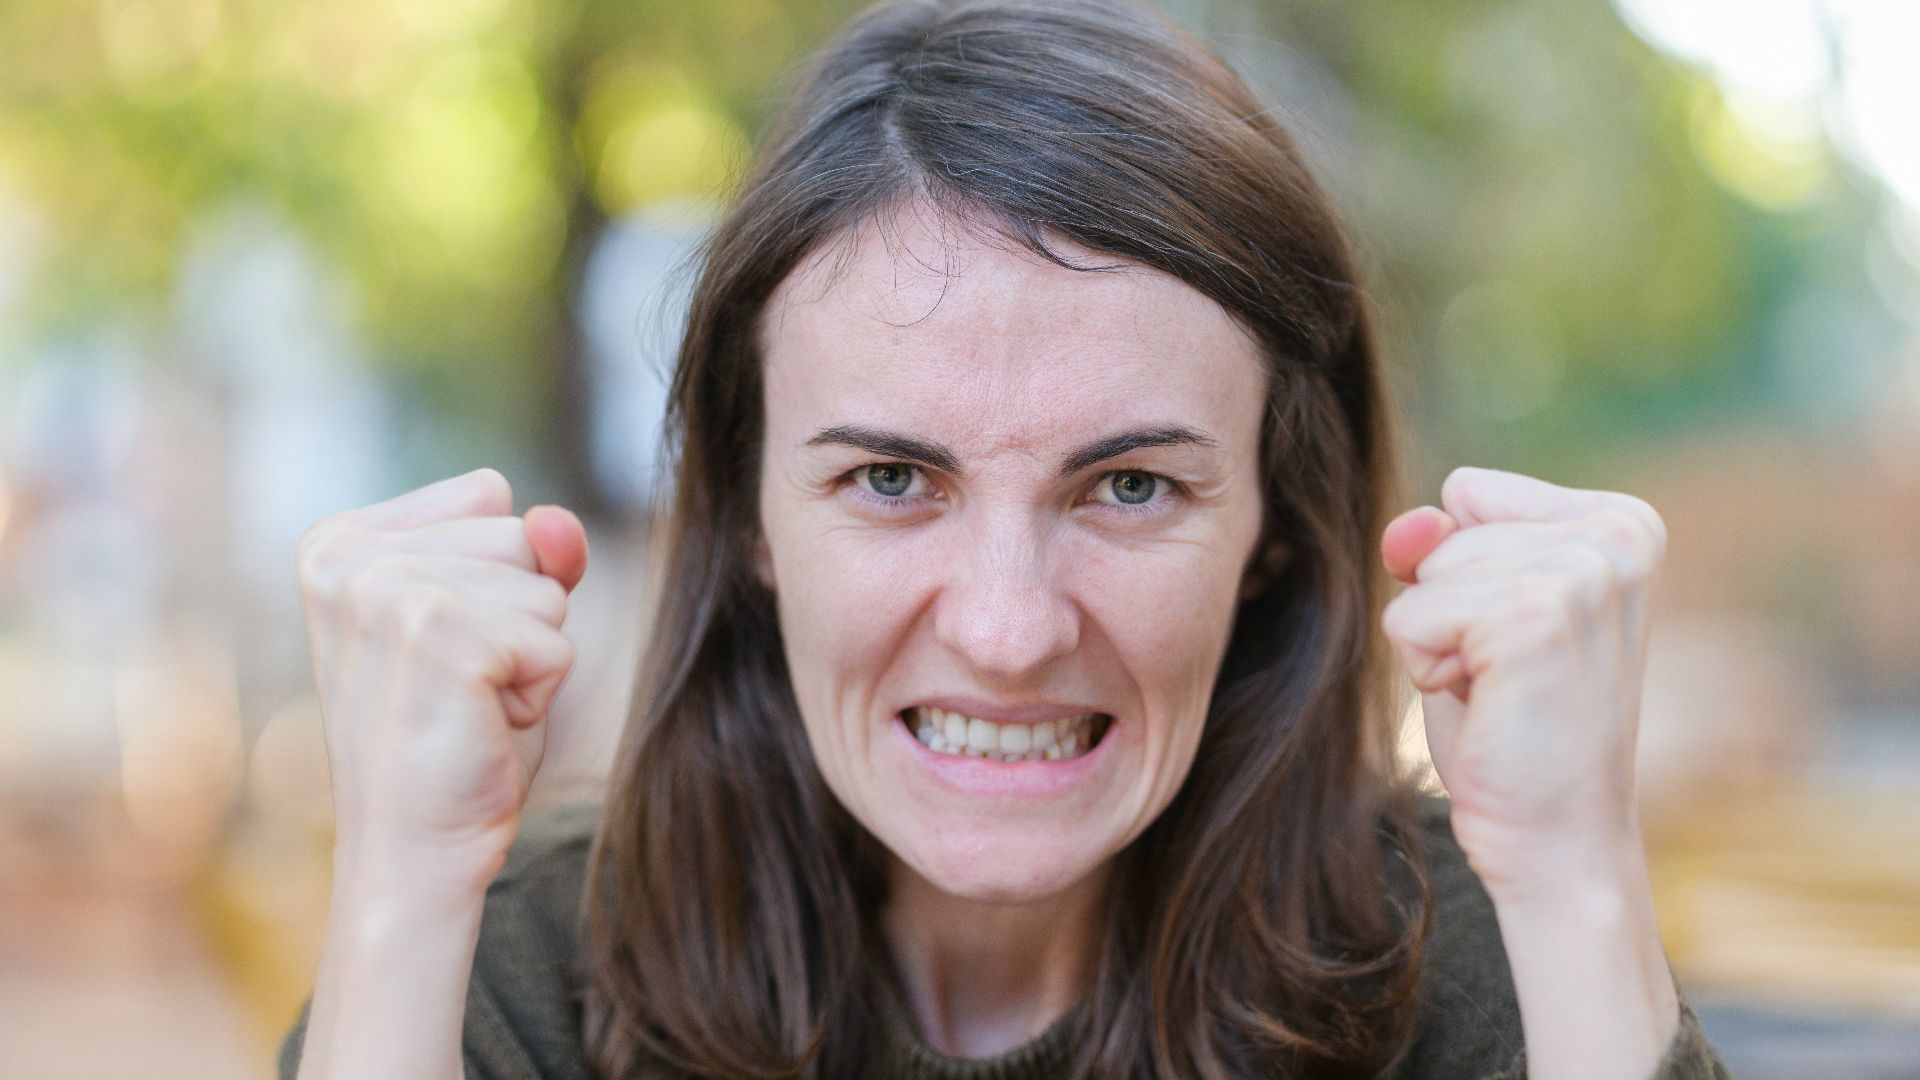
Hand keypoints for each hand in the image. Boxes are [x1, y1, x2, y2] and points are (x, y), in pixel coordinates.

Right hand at [294, 468, 588, 891]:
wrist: (413, 852)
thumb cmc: (453, 738)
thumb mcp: (495, 620)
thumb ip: (533, 552)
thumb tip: (558, 520)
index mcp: (339, 542)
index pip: (489, 499)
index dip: (499, 582)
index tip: (443, 650)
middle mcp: (349, 558)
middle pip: (520, 536)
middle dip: (519, 617)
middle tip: (459, 688)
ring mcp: (387, 594)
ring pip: (545, 586)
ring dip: (530, 656)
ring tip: (467, 706)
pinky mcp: (437, 637)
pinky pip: (556, 640)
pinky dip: (540, 692)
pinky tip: (482, 726)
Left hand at [1378, 465, 1666, 890]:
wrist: (1558, 842)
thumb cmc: (1516, 731)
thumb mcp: (1476, 611)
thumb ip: (1441, 545)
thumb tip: (1409, 526)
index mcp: (1623, 522)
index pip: (1469, 493)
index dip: (1464, 574)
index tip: (1517, 641)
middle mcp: (1617, 535)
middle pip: (1444, 531)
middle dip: (1449, 609)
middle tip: (1510, 681)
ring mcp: (1581, 573)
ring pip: (1424, 572)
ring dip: (1438, 643)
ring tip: (1502, 694)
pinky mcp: (1534, 616)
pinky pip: (1409, 615)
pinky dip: (1426, 669)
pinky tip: (1489, 709)